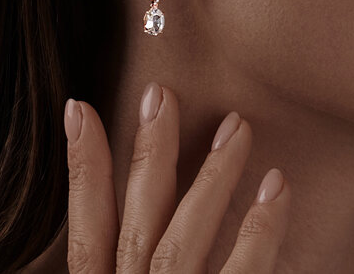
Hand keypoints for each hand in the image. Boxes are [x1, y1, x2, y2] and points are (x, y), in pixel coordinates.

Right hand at [23, 82, 290, 272]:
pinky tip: (275, 185)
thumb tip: (106, 221)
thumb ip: (110, 264)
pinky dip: (259, 229)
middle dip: (149, 153)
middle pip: (138, 219)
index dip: (81, 165)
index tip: (78, 109)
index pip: (84, 223)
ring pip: (188, 238)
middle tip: (162, 96)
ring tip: (236, 127)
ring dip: (213, 176)